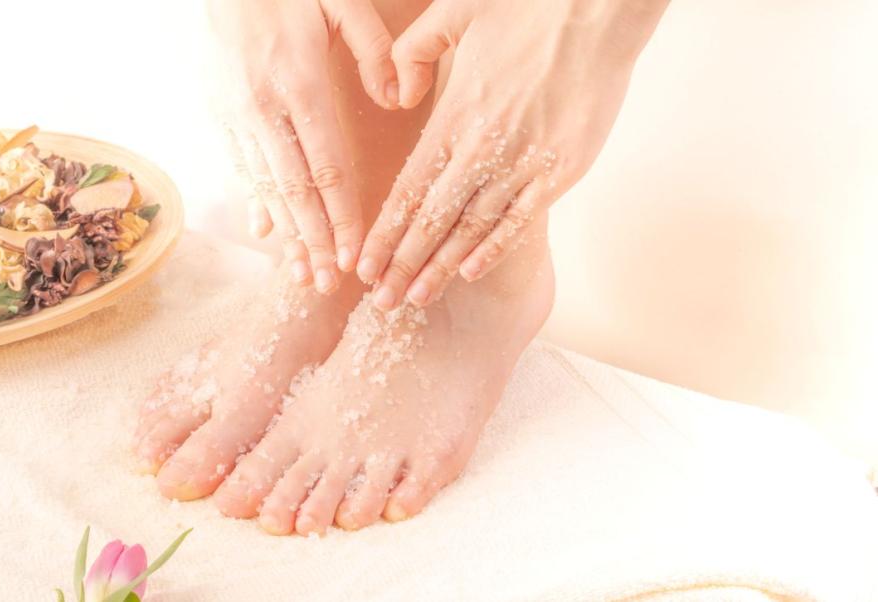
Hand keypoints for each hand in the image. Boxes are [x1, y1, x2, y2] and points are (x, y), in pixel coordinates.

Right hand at [210, 0, 398, 292]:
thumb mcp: (340, 0)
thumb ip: (374, 50)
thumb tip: (397, 100)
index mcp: (300, 83)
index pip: (327, 167)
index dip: (342, 218)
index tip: (356, 255)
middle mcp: (264, 108)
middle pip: (294, 191)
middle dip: (314, 243)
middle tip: (329, 284)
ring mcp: (236, 114)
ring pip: (265, 187)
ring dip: (286, 236)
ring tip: (303, 274)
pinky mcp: (218, 113)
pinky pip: (240, 170)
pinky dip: (257, 205)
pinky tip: (269, 235)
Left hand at [356, 0, 667, 308]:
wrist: (601, 7)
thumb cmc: (528, 6)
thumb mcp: (454, 11)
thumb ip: (413, 52)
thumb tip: (397, 97)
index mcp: (454, 116)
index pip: (408, 189)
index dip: (384, 233)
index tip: (363, 266)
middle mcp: (484, 147)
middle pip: (433, 221)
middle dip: (402, 265)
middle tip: (379, 301)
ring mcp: (525, 163)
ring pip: (473, 228)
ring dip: (441, 267)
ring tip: (415, 298)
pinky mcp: (562, 169)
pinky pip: (521, 219)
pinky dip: (494, 248)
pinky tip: (470, 272)